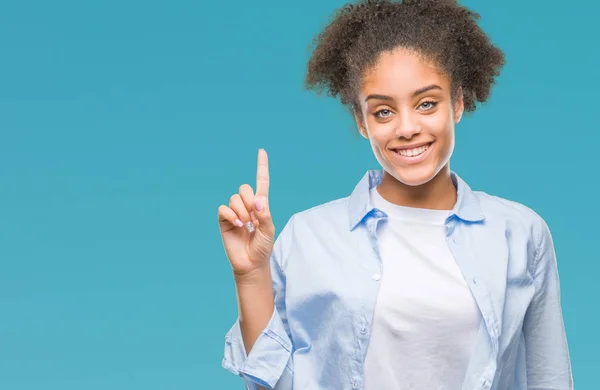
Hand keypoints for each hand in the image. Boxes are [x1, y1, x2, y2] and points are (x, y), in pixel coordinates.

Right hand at [217, 149, 275, 277]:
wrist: (251, 263)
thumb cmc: (262, 247)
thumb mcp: (269, 230)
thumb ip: (265, 214)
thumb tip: (258, 201)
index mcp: (261, 206)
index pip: (261, 182)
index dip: (261, 167)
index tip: (261, 151)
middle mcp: (247, 206)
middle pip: (244, 188)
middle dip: (249, 199)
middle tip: (254, 216)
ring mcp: (234, 212)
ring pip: (234, 198)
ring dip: (242, 210)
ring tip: (246, 224)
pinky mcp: (224, 221)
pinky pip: (224, 209)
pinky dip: (231, 215)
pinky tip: (238, 224)